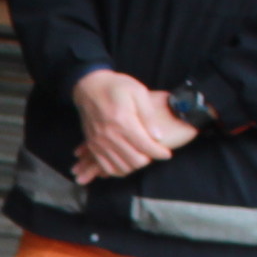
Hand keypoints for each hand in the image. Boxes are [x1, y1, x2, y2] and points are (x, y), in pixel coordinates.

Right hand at [70, 70, 197, 183]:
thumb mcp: (138, 92)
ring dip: (135, 165)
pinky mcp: (92, 146)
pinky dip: (119, 170)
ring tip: (141, 155)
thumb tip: (158, 136)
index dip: (160, 153)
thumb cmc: (116, 86)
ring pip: (122, 167)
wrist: (89, 87)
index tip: (167, 154)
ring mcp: (99, 143)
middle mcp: (109, 135)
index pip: (145, 146)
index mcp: (123, 121)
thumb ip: (148, 115)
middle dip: (149, 159)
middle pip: (135, 160)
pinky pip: (106, 168)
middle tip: (153, 151)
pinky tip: (127, 162)